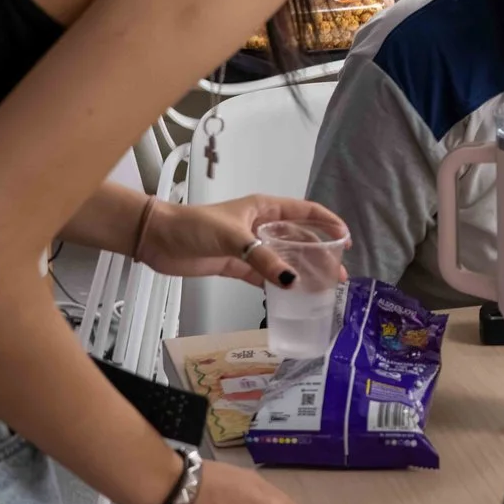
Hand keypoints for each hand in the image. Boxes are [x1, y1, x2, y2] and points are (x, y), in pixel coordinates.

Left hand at [139, 195, 348, 287]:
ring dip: (301, 271)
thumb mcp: (233, 239)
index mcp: (264, 208)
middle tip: (338, 273)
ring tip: (321, 287)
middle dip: (320, 254)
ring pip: (284, 259)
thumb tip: (293, 281)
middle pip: (299, 238)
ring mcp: (250, 247)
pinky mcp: (237, 265)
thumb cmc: (195, 227)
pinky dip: (278, 284)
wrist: (157, 239)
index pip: (305, 211)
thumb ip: (264, 259)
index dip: (327, 222)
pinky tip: (291, 295)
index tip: (345, 239)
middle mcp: (261, 226)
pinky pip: (265, 275)